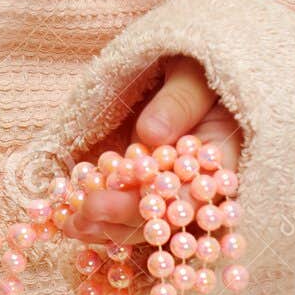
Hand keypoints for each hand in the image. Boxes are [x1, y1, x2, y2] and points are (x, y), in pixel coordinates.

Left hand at [63, 55, 242, 246]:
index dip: (157, 197)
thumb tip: (151, 134)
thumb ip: (178, 102)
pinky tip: (73, 220)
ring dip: (109, 227)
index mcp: (223, 158)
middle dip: (125, 217)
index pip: (195, 190)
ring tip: (71, 223)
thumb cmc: (197, 67)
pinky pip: (132, 214)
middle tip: (86, 213)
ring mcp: (175, 191)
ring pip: (149, 221)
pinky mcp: (152, 190)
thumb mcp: (192, 75)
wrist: (190, 71)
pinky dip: (104, 220)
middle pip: (169, 215)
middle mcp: (202, 185)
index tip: (118, 192)